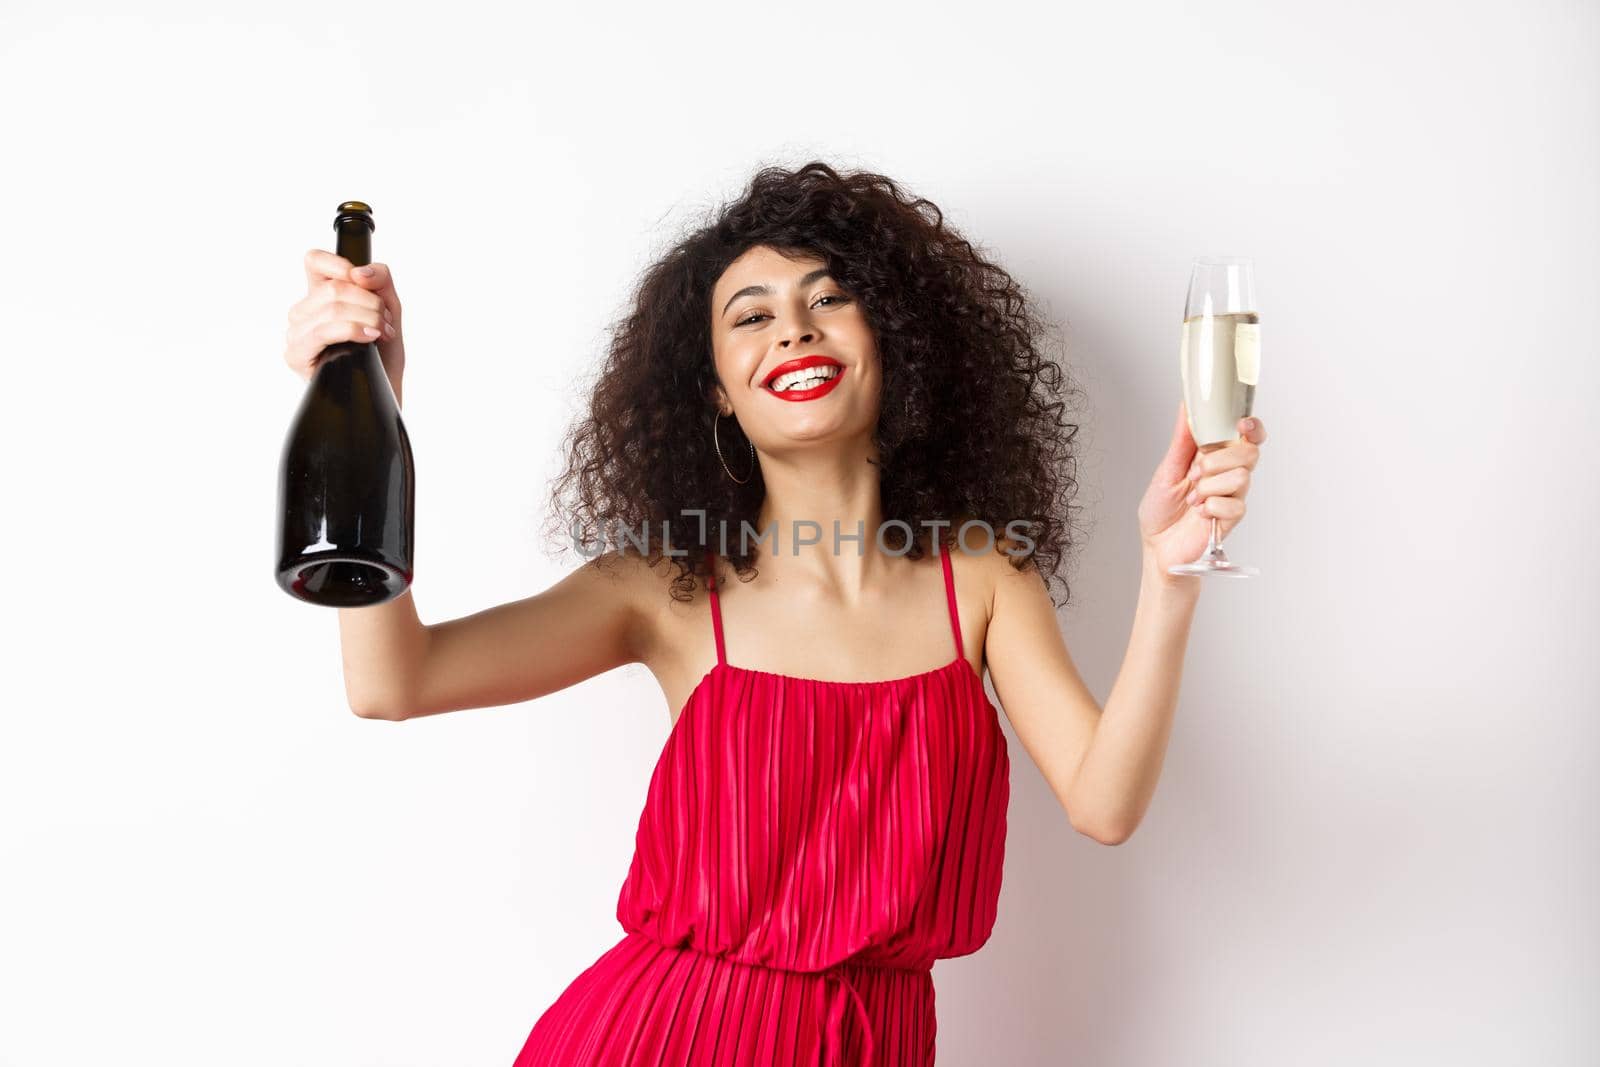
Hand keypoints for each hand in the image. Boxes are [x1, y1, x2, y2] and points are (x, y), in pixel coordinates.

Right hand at [283, 249, 406, 403]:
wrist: (385, 390)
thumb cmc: (382, 353)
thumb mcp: (390, 309)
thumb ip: (380, 281)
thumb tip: (360, 272)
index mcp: (320, 296)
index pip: (314, 261)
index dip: (340, 264)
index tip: (364, 282)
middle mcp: (304, 312)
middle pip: (333, 287)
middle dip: (371, 303)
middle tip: (386, 322)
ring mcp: (297, 333)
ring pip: (332, 307)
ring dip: (368, 318)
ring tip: (381, 333)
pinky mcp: (296, 355)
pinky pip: (323, 331)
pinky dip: (352, 330)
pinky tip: (368, 339)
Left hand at [1137, 400, 1266, 577]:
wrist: (1157, 546)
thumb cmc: (1161, 510)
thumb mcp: (1166, 470)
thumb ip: (1182, 440)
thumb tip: (1186, 407)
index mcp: (1214, 457)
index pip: (1246, 436)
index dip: (1252, 426)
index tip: (1242, 423)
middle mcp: (1227, 474)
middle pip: (1249, 452)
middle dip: (1219, 460)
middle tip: (1194, 474)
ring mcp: (1232, 496)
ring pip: (1241, 477)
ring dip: (1210, 486)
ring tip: (1193, 497)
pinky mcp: (1232, 518)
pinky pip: (1235, 505)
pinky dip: (1212, 507)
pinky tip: (1201, 512)